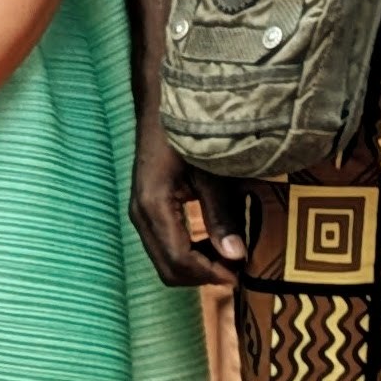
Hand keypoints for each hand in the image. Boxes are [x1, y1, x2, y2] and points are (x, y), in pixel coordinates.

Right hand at [130, 117, 247, 293]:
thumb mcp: (211, 171)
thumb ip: (222, 214)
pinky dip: (189, 253)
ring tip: (229, 257)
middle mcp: (141, 215)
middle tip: (237, 269)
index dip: (210, 274)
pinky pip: (165, 246)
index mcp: (155, 206)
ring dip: (197, 266)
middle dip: (203, 276)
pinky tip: (213, 243)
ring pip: (165, 261)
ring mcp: (140, 213)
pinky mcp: (147, 210)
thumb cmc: (187, 131)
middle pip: (168, 269)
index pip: (179, 260)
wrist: (162, 104)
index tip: (240, 275)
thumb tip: (237, 256)